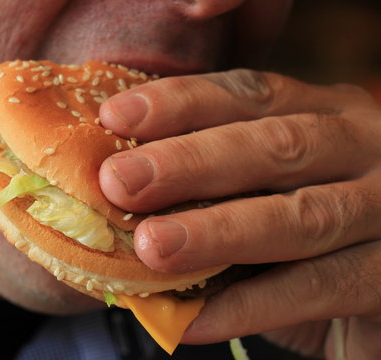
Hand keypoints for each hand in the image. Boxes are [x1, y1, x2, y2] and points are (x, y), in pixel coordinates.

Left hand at [98, 69, 380, 358]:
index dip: (181, 102)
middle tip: (119, 181)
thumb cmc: (306, 233)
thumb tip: (119, 193)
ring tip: (152, 248)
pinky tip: (192, 319)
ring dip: (218, 232)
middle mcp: (364, 147)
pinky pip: (321, 288)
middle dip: (190, 162)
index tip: (114, 117)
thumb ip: (214, 186)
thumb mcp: (265, 190)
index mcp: (325, 114)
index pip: (250, 94)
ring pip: (302, 216)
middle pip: (275, 145)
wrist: (376, 293)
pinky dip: (250, 306)